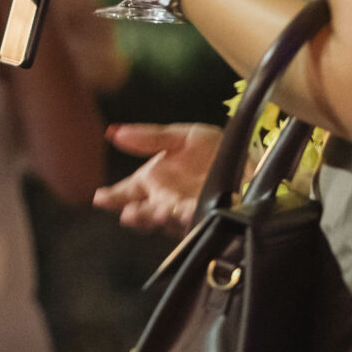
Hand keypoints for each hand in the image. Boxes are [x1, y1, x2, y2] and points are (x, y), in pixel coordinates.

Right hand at [94, 122, 220, 232]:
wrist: (250, 157)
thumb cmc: (212, 149)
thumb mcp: (179, 136)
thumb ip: (149, 137)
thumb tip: (113, 132)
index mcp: (153, 181)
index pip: (126, 193)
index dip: (113, 197)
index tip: (100, 197)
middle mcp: (164, 200)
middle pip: (143, 213)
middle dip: (136, 214)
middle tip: (127, 213)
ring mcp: (185, 211)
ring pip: (167, 220)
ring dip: (160, 218)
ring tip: (154, 213)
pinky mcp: (208, 216)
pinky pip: (195, 219)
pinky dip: (187, 216)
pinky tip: (181, 210)